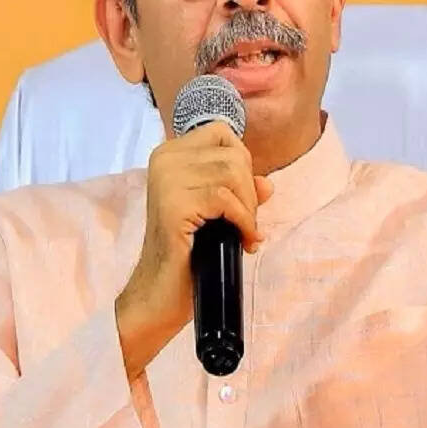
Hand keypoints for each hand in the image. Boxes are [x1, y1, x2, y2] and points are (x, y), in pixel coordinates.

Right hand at [114, 121, 273, 376]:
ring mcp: (166, 180)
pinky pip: (226, 199)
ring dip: (248, 209)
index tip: (241, 198)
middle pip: (234, 155)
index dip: (242, 163)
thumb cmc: (188, 253)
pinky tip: (242, 240)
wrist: (160, 294)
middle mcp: (164, 159)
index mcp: (169, 154)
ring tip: (243, 233)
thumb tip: (267, 184)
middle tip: (245, 223)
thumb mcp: (217, 215)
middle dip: (249, 192)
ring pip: (233, 174)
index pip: (222, 133)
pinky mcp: (174, 205)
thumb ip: (239, 193)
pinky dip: (243, 221)